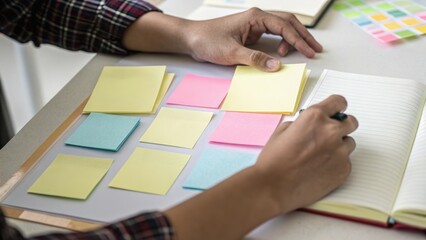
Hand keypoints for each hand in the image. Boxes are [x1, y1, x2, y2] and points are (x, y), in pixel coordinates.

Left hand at [186, 8, 322, 70]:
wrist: (192, 39)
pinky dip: (283, 41)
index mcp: (255, 17)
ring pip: (282, 27)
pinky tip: (286, 50)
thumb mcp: (231, 52)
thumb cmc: (207, 40)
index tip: (309, 51)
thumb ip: (255, 59)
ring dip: (295, 37)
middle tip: (315, 48)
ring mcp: (254, 25)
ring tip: (306, 49)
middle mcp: (257, 18)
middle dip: (303, 36)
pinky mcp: (251, 33)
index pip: (284, 26)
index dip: (299, 39)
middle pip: (288, 22)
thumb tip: (277, 65)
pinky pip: (272, 34)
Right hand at [255, 95, 357, 212]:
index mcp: (314, 118)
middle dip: (341, 126)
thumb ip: (301, 123)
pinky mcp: (344, 170)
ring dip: (339, 146)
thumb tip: (309, 125)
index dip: (336, 107)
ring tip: (320, 156)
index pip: (338, 102)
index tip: (336, 111)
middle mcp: (330, 131)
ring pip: (349, 143)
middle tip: (328, 135)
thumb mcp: (281, 132)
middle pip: (351, 122)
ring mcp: (340, 151)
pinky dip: (336, 163)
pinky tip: (320, 169)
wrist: (273, 187)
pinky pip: (346, 161)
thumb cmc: (273, 162)